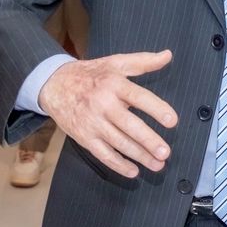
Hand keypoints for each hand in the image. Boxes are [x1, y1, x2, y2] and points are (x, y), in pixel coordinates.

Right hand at [39, 50, 175, 177]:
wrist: (54, 84)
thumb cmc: (89, 74)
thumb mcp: (115, 62)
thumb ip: (143, 61)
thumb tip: (167, 55)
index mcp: (114, 84)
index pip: (138, 97)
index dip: (156, 108)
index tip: (172, 120)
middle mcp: (103, 104)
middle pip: (129, 125)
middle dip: (148, 141)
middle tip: (165, 151)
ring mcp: (93, 123)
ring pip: (119, 143)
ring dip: (139, 156)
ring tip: (158, 164)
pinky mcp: (84, 137)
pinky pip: (103, 154)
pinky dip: (118, 165)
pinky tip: (133, 171)